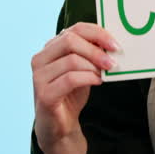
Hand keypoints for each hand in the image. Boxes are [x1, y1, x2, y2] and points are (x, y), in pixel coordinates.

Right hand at [31, 22, 118, 153]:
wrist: (60, 124)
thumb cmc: (72, 93)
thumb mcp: (84, 68)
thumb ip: (91, 53)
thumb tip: (113, 42)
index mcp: (50, 48)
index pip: (75, 29)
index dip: (97, 33)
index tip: (115, 44)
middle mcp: (40, 59)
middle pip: (70, 40)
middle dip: (96, 50)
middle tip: (113, 61)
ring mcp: (39, 77)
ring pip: (72, 60)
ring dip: (94, 66)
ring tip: (104, 74)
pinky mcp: (44, 94)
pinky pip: (70, 79)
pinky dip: (88, 78)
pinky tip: (97, 82)